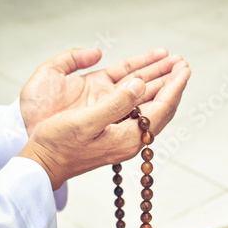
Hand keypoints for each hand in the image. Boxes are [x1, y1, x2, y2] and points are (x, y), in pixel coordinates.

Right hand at [20, 47, 181, 135]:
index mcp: (128, 137)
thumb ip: (116, 104)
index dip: (175, 87)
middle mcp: (130, 137)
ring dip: (161, 85)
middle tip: (183, 63)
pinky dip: (145, 92)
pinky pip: (137, 108)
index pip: (162, 108)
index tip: (185, 69)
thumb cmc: (58, 144)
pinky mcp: (113, 130)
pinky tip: (146, 81)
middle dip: (173, 84)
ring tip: (172, 66)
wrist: (42, 164)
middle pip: (161, 107)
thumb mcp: (85, 122)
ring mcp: (123, 134)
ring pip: (150, 106)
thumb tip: (141, 85)